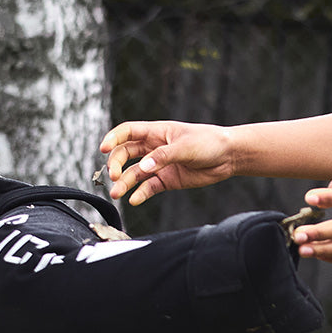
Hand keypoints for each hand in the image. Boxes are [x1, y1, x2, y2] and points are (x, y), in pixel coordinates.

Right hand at [98, 121, 233, 204]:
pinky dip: (141, 193)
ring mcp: (160, 164)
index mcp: (156, 132)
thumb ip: (163, 157)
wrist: (228, 156)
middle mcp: (154, 148)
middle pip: (125, 154)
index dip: (113, 139)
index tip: (103, 149)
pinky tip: (134, 200)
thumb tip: (143, 167)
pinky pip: (149, 187)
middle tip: (113, 177)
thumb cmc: (209, 142)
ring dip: (125, 182)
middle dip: (116, 164)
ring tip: (117, 194)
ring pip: (135, 173)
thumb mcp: (185, 147)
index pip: (127, 132)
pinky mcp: (168, 179)